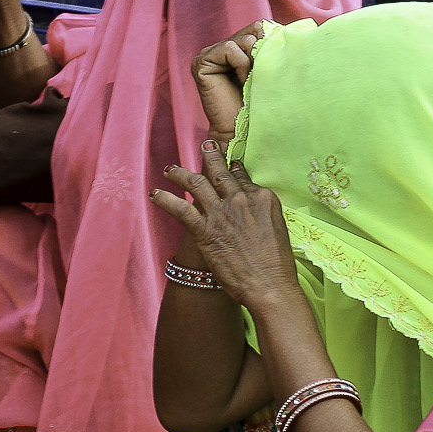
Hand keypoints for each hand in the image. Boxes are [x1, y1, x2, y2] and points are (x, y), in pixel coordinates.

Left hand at [151, 140, 301, 311]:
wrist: (269, 286)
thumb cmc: (276, 265)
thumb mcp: (276, 229)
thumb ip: (262, 213)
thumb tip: (251, 209)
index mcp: (262, 198)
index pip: (242, 176)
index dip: (231, 167)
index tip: (226, 162)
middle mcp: (241, 200)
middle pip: (220, 172)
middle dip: (209, 156)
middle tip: (202, 146)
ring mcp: (222, 213)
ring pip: (196, 184)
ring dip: (180, 174)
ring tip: (170, 169)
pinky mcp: (205, 230)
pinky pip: (180, 209)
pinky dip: (166, 200)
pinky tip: (156, 195)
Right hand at [191, 23, 268, 143]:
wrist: (243, 129)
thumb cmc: (259, 102)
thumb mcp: (269, 68)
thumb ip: (269, 45)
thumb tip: (278, 27)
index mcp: (237, 47)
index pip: (260, 27)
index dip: (273, 41)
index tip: (276, 63)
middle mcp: (222, 48)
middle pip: (254, 28)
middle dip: (265, 50)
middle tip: (263, 73)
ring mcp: (209, 53)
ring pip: (245, 38)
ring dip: (254, 61)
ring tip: (251, 81)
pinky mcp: (202, 62)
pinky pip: (230, 48)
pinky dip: (241, 65)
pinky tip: (242, 82)